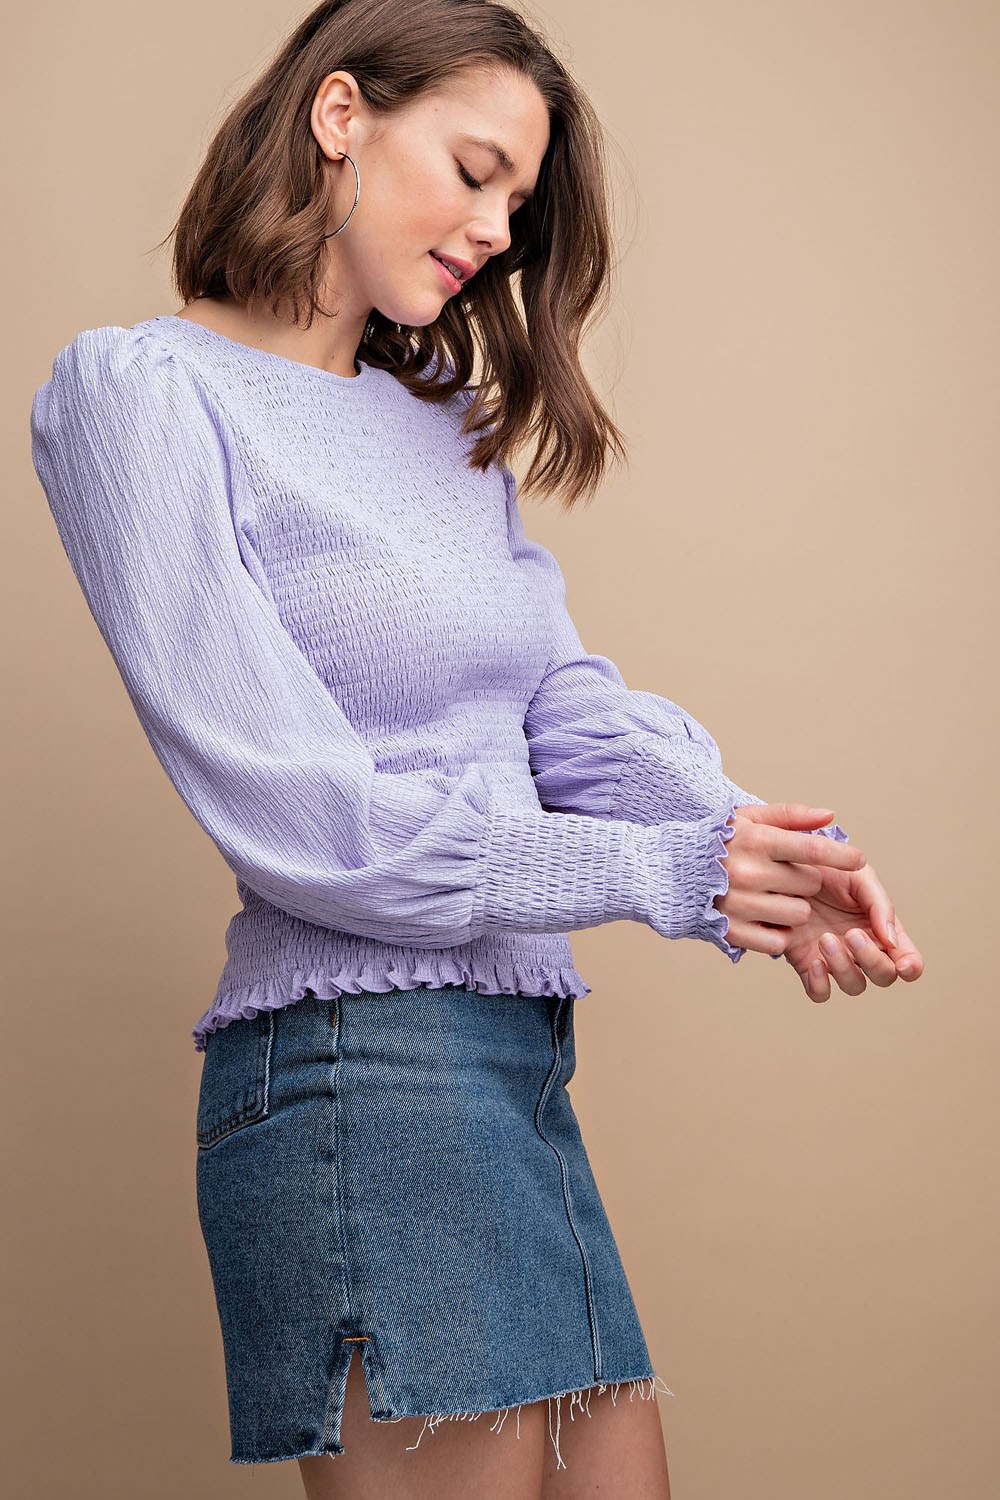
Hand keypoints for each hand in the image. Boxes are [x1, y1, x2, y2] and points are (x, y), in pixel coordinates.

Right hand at [716, 803, 869, 955]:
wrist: (669, 874)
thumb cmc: (718, 843)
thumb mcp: (747, 819)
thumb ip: (790, 816)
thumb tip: (829, 817)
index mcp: (754, 840)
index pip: (811, 848)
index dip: (840, 855)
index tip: (859, 860)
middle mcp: (747, 872)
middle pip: (810, 884)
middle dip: (805, 881)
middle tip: (783, 876)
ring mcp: (738, 903)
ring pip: (799, 913)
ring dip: (794, 908)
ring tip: (771, 897)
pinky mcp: (732, 931)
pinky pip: (779, 939)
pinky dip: (777, 931)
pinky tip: (762, 917)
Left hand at [779, 857, 924, 1002]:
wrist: (784, 868)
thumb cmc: (827, 870)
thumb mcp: (859, 877)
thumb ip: (880, 905)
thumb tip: (891, 942)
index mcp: (881, 928)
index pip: (908, 959)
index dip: (911, 968)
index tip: (903, 964)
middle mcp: (862, 949)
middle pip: (884, 976)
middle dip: (872, 960)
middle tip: (852, 934)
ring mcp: (835, 959)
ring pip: (854, 986)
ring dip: (844, 968)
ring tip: (825, 938)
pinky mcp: (806, 965)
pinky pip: (819, 993)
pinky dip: (820, 984)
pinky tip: (814, 961)